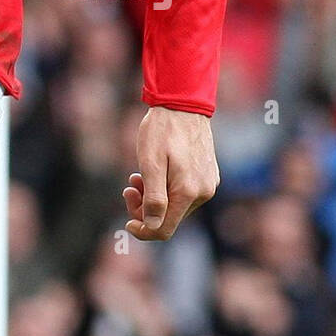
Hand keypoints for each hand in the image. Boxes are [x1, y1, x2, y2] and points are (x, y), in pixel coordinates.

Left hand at [123, 107, 219, 240]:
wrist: (183, 104)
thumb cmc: (162, 130)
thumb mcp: (150, 163)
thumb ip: (154, 197)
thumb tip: (153, 227)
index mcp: (188, 192)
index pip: (164, 229)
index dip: (143, 231)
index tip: (127, 223)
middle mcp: (203, 193)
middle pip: (169, 218)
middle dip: (145, 208)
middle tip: (129, 186)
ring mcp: (208, 184)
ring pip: (176, 205)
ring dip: (154, 196)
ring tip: (138, 175)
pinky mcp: (208, 175)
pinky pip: (184, 193)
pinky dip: (166, 188)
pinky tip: (156, 171)